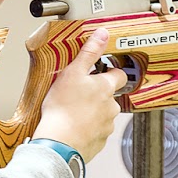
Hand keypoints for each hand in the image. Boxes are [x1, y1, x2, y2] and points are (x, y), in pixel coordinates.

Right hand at [34, 28, 128, 161]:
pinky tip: (73, 127)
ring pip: (103, 115)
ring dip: (93, 113)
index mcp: (106, 88)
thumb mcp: (73, 72)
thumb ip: (89, 52)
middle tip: (79, 94)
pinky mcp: (98, 142)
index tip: (102, 71)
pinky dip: (87, 130)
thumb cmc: (62, 109)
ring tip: (73, 112)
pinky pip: (95, 133)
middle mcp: (111, 107)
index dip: (110, 71)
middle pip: (110, 96)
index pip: (119, 75)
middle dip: (98, 95)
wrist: (58, 142)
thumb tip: (102, 34)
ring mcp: (106, 126)